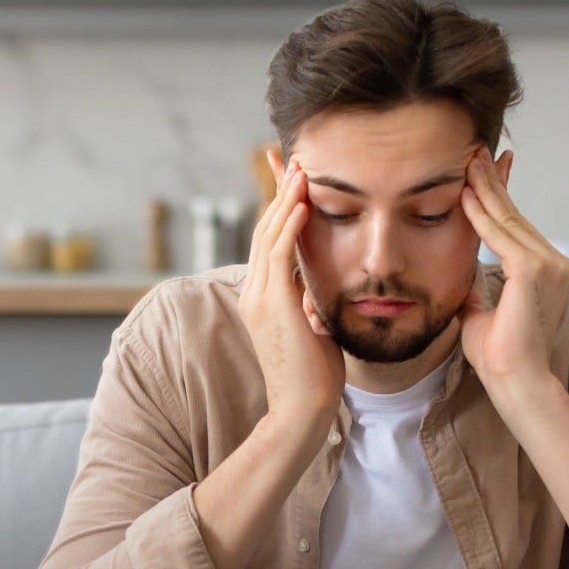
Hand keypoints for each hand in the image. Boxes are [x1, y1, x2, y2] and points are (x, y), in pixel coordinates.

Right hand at [240, 148, 345, 429]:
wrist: (302, 409)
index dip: (279, 208)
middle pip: (264, 228)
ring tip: (301, 168)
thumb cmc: (313, 377)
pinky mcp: (273, 302)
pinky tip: (303, 200)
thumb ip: (307, 305)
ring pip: (269, 233)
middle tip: (293, 158)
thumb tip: (314, 292)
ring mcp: (260, 296)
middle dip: (280, 192)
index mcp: (263, 297)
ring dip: (286, 198)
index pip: (269, 241)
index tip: (290, 179)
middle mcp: (255, 291)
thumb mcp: (312, 329)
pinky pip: (280, 251)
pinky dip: (290, 223)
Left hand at [456, 146, 568, 391]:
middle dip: (492, 182)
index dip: (499, 197)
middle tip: (474, 152)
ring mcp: (548, 264)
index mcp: (547, 270)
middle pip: (515, 215)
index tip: (483, 172)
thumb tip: (462, 277)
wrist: (515, 379)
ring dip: (484, 188)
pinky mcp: (534, 269)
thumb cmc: (499, 355)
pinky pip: (499, 234)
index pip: (518, 226)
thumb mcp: (483, 312)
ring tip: (466, 161)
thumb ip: (478, 290)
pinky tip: (463, 194)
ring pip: (508, 218)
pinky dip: (479, 214)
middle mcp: (554, 262)